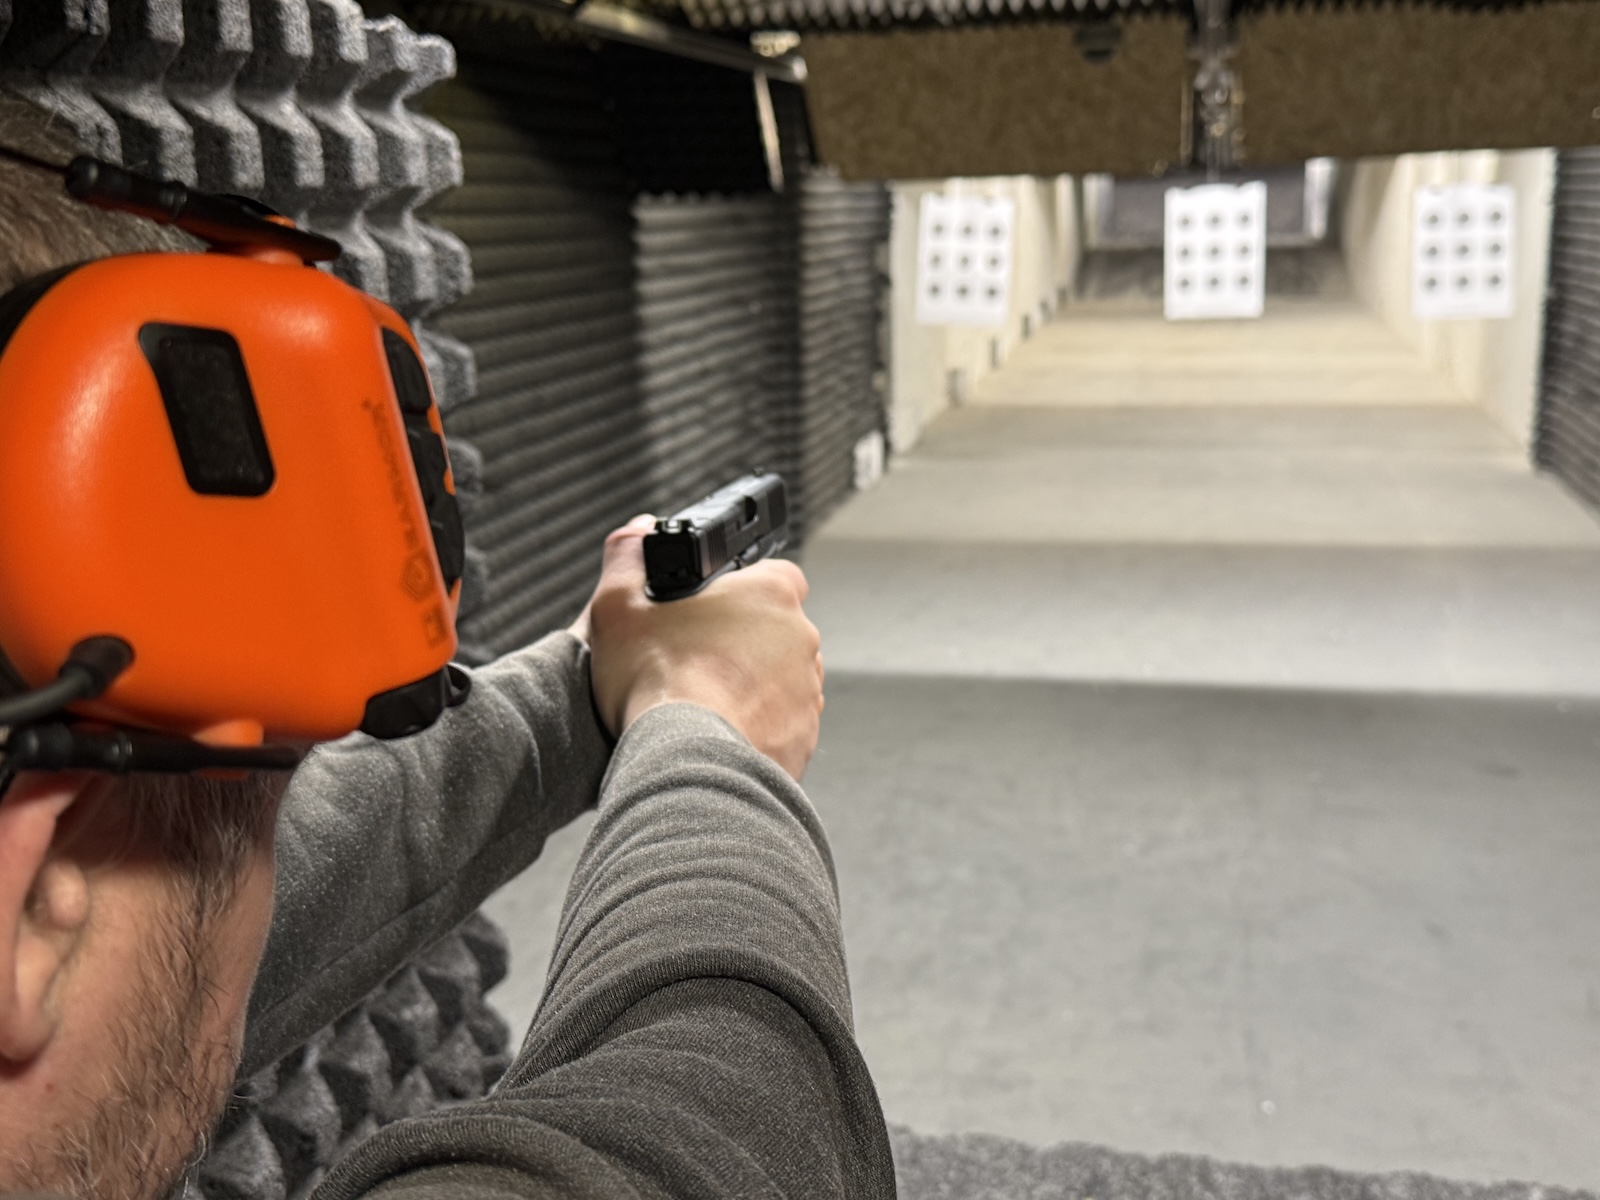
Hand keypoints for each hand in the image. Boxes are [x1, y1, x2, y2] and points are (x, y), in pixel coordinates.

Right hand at [572, 515, 824, 779]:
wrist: (685, 763)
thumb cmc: (656, 683)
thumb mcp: (619, 605)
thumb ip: (628, 555)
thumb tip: (639, 532)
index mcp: (770, 595)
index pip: (772, 575)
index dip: (740, 591)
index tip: (712, 610)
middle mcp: (802, 640)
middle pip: (775, 630)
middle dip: (742, 643)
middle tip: (696, 661)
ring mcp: (807, 693)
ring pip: (780, 680)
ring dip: (751, 687)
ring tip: (704, 703)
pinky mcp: (803, 740)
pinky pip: (781, 726)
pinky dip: (755, 729)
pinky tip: (718, 735)